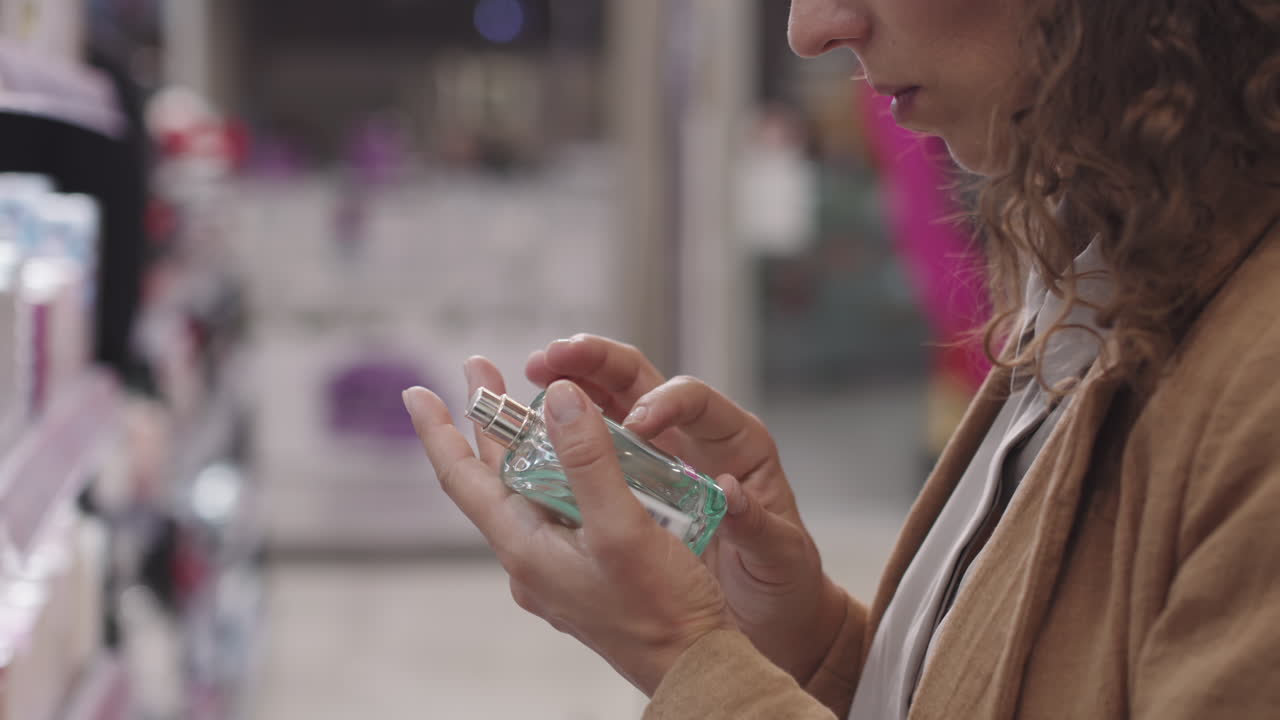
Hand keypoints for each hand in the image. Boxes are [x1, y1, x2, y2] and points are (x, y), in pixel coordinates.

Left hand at [403, 375, 734, 694]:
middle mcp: (531, 557)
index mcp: (525, 546)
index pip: (463, 478)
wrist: (693, 667)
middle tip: (481, 371)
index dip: (438, 432)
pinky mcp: (585, 573)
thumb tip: (559, 400)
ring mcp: (556, 568)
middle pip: (496, 477)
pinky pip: (560, 511)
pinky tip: (584, 460)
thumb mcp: (622, 527)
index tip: (416, 392)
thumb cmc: (660, 609)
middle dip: (488, 422)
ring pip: (531, 492)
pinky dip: (561, 474)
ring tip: (531, 404)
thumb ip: (589, 462)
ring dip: (528, 446)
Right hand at [525, 335, 847, 682]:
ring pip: (613, 398)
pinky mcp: (638, 477)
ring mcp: (662, 452)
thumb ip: (758, 526)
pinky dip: (568, 427)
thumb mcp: (779, 556)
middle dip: (596, 360)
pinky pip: (599, 439)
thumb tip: (731, 494)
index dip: (664, 401)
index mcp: (737, 442)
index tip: (638, 423)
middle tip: (554, 356)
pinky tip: (535, 427)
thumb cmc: (785, 581)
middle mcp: (695, 436)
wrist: (774, 614)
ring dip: (573, 381)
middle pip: (641, 377)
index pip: (694, 398)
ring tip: (534, 373)